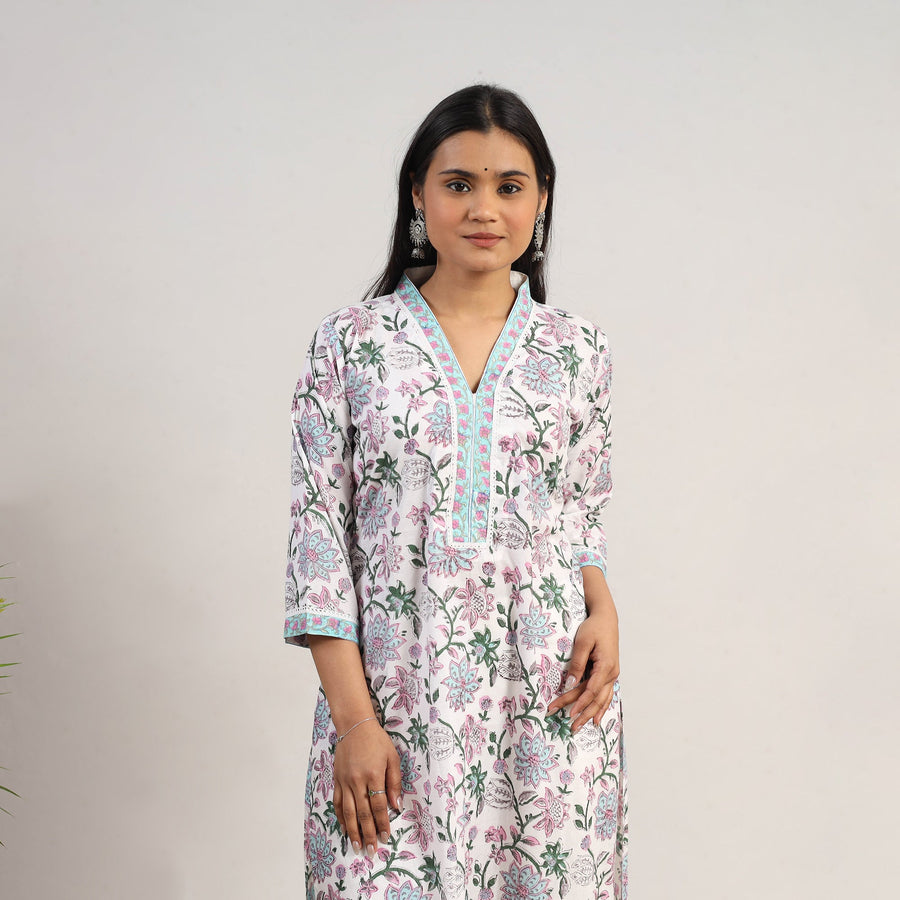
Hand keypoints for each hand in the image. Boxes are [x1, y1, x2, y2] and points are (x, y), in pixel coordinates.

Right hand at [332, 720, 402, 856]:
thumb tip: (397, 805)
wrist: (354, 726)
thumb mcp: (392, 757)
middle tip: (372, 850)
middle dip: (368, 833)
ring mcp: (345, 781)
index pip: (378, 805)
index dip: (383, 822)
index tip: (386, 836)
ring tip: (358, 846)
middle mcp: (357, 780)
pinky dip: (341, 817)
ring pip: (348, 812)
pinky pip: (338, 803)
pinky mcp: (337, 780)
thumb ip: (394, 782)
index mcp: (373, 774)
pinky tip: (345, 828)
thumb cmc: (377, 740)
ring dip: (353, 831)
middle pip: (362, 813)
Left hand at [547, 605, 618, 731]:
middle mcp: (612, 673)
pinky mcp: (609, 674)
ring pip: (602, 699)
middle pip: (596, 698)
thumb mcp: (582, 642)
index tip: (568, 712)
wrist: (606, 618)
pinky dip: (601, 708)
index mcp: (606, 666)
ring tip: (580, 727)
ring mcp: (612, 675)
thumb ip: (577, 664)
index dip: (580, 703)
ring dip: (591, 714)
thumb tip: (570, 684)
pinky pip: (606, 695)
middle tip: (569, 726)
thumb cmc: (593, 628)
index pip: (591, 690)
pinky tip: (596, 719)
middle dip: (582, 712)